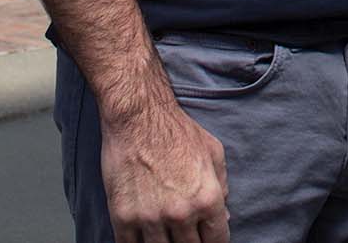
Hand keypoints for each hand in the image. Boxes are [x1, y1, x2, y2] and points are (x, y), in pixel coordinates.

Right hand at [98, 97, 229, 242]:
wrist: (138, 117)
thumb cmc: (176, 131)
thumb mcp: (213, 153)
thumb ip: (222, 186)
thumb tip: (224, 215)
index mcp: (207, 199)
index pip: (217, 240)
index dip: (215, 242)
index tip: (208, 240)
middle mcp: (181, 213)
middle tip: (187, 236)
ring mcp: (150, 218)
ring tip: (166, 235)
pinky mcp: (123, 217)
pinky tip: (143, 239)